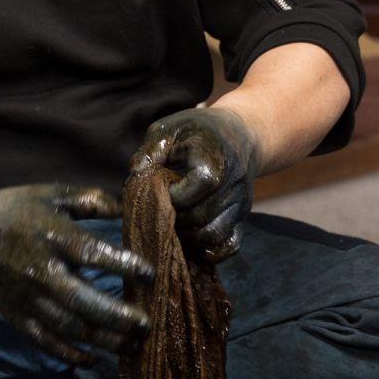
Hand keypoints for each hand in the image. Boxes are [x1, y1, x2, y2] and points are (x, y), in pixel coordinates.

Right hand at [0, 184, 153, 364]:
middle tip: (148, 324)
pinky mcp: (16, 317)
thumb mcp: (50, 193)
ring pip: (70, 328)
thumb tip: (127, 210)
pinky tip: (94, 359)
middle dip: (120, 316)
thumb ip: (90, 200)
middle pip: (85, 301)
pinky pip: (45, 342)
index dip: (125, 265)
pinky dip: (70, 355)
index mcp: (51, 236)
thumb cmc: (12, 210)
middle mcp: (40, 272)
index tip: (150, 274)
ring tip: (132, 344)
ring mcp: (27, 298)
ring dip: (104, 340)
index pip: (93, 255)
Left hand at [131, 108, 261, 261]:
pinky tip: (193, 239)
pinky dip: (210, 250)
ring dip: (189, 237)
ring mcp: (240, 205)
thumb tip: (136, 174)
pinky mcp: (242, 218)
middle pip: (199, 219)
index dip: (169, 198)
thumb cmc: (199, 130)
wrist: (241, 132)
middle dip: (175, 220)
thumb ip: (150, 150)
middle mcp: (231, 187)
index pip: (188, 195)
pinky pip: (229, 245)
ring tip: (175, 223)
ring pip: (213, 236)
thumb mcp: (169, 128)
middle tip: (164, 210)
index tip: (163, 189)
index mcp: (213, 164)